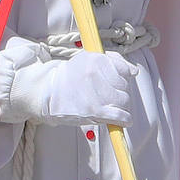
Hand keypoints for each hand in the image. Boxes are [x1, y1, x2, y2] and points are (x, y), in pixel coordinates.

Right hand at [4, 50, 137, 126]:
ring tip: (110, 106)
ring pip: (124, 100)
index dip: (122, 77)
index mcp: (94, 59)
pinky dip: (124, 119)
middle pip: (124, 86)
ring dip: (121, 106)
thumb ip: (112, 61)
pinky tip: (124, 119)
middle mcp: (94, 74)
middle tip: (109, 96)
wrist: (46, 92)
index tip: (115, 82)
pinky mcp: (93, 111)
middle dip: (120, 92)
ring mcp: (94, 93)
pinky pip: (119, 115)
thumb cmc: (69, 77)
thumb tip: (134, 71)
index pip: (124, 69)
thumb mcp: (87, 60)